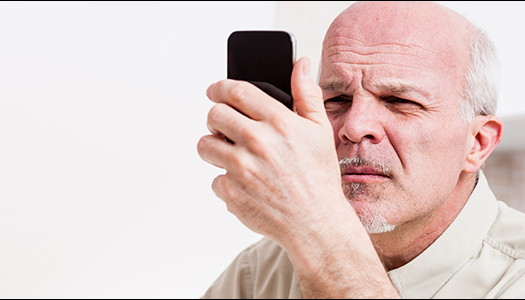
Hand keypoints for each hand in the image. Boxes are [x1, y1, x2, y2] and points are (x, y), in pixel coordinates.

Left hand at [198, 57, 353, 247]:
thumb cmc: (319, 176)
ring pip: (204, 145)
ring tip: (231, 154)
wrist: (316, 223)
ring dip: (213, 147)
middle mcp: (258, 142)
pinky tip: (246, 184)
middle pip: (214, 115)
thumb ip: (306, 94)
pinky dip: (226, 181)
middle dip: (216, 117)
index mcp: (279, 122)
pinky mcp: (231, 192)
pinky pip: (214, 178)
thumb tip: (299, 64)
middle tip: (224, 125)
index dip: (220, 87)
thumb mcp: (320, 130)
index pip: (236, 91)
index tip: (215, 90)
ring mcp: (241, 168)